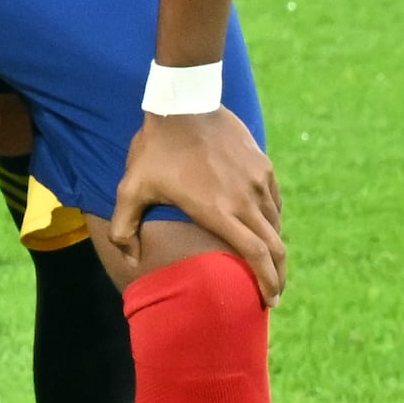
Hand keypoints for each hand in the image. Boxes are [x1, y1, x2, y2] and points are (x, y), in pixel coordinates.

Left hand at [113, 109, 288, 301]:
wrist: (183, 102)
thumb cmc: (155, 149)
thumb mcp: (130, 188)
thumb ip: (124, 227)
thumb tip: (129, 259)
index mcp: (218, 211)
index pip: (255, 256)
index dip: (267, 282)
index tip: (269, 300)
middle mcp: (245, 199)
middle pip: (275, 247)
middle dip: (279, 275)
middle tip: (273, 294)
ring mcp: (257, 181)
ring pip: (276, 224)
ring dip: (274, 248)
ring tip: (266, 263)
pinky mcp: (262, 165)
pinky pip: (274, 201)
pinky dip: (272, 221)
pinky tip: (263, 228)